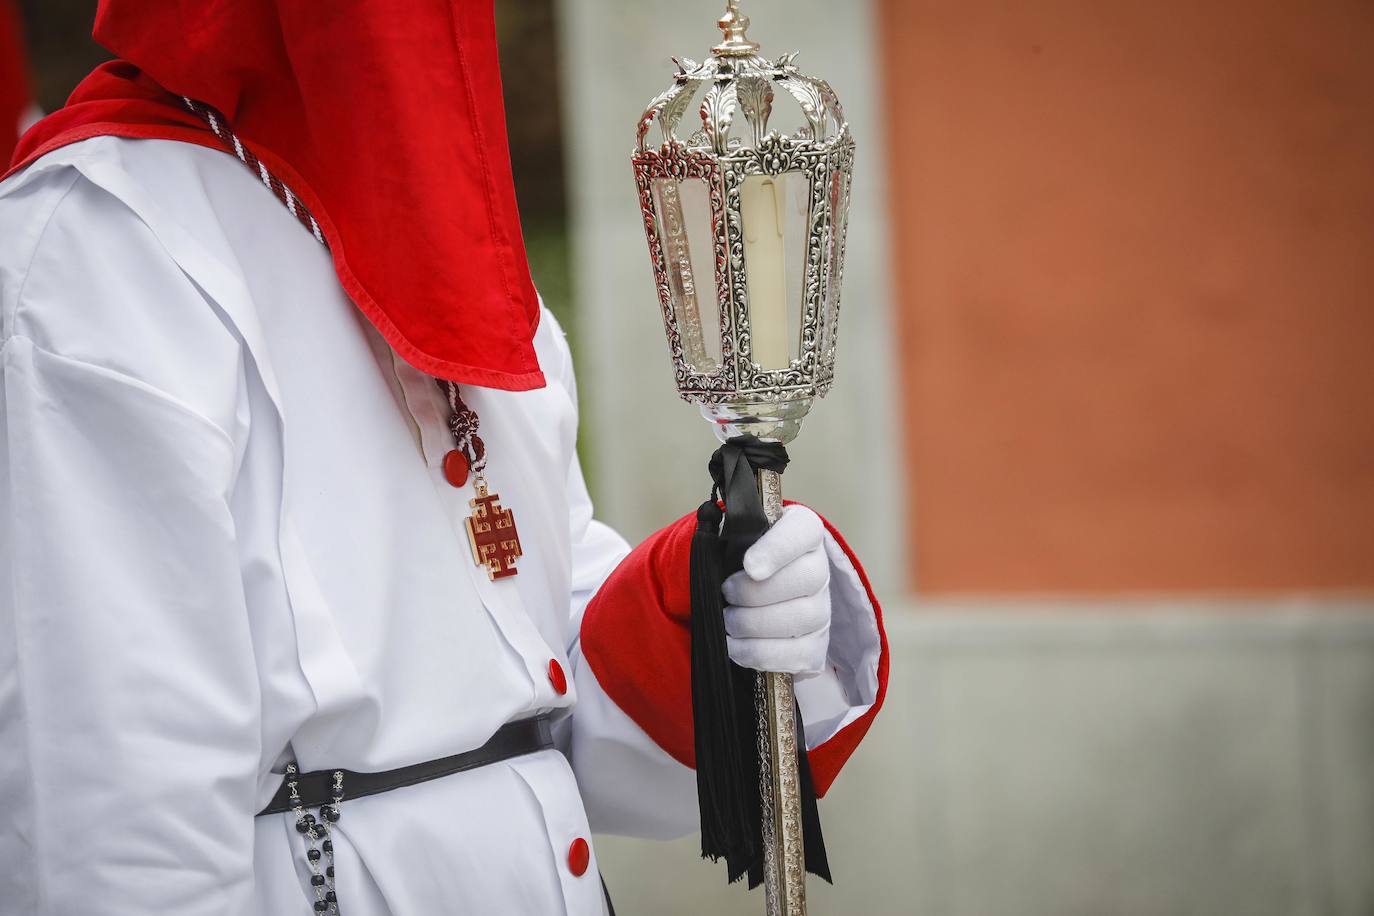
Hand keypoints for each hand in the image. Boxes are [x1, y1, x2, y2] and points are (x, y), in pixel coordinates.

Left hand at [722, 505, 830, 674]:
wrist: (744, 599)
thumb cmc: (736, 564)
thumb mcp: (731, 542)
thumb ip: (728, 539)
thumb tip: (715, 551)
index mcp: (802, 532)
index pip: (804, 531)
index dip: (778, 549)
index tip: (749, 566)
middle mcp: (819, 569)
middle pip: (807, 578)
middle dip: (757, 592)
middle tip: (727, 594)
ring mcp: (821, 610)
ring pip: (802, 617)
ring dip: (754, 623)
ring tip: (729, 621)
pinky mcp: (815, 645)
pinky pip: (796, 653)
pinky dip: (759, 652)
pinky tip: (735, 646)